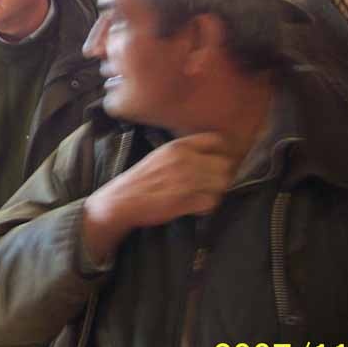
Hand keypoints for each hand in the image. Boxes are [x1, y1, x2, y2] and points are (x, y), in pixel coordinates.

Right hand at [82, 133, 237, 263]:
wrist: (122, 200)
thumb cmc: (142, 178)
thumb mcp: (161, 155)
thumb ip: (184, 152)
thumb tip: (209, 155)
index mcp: (179, 146)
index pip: (216, 140)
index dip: (222, 150)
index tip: (218, 160)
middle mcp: (186, 160)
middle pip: (225, 164)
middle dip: (222, 174)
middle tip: (213, 183)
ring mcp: (187, 181)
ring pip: (222, 184)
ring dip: (216, 191)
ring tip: (203, 195)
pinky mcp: (186, 201)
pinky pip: (212, 202)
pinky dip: (207, 206)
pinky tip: (196, 206)